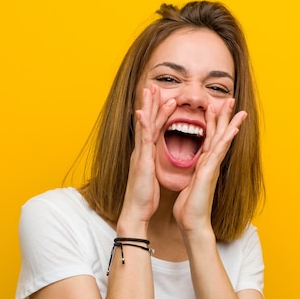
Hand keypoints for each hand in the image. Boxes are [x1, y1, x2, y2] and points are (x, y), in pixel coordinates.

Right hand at [117, 86, 175, 234]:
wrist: (136, 212)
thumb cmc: (145, 197)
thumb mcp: (151, 177)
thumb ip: (152, 165)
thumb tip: (154, 160)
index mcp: (146, 154)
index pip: (153, 129)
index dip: (157, 113)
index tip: (163, 99)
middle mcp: (141, 151)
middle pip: (147, 122)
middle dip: (150, 103)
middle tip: (152, 86)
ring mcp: (140, 155)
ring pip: (145, 126)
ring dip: (149, 108)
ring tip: (152, 91)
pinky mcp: (141, 161)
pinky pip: (143, 140)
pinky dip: (142, 126)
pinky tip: (143, 114)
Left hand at [173, 98, 246, 234]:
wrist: (192, 223)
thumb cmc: (189, 207)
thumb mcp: (189, 185)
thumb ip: (192, 175)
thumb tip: (193, 173)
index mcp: (203, 164)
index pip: (209, 138)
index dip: (212, 122)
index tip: (214, 107)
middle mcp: (210, 163)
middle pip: (218, 135)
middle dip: (224, 117)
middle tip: (229, 99)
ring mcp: (212, 167)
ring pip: (222, 140)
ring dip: (228, 123)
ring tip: (235, 107)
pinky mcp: (210, 172)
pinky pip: (218, 152)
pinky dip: (226, 139)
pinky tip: (233, 128)